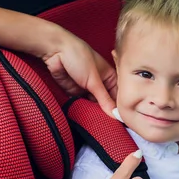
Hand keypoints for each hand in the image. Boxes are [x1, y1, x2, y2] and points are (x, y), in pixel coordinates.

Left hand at [0, 6, 117, 115]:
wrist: (55, 50)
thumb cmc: (78, 57)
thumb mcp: (94, 80)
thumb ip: (104, 99)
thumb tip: (116, 115)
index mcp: (110, 77)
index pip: (118, 96)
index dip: (120, 108)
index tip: (123, 121)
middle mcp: (100, 83)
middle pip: (107, 102)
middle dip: (107, 112)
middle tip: (112, 127)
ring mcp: (87, 88)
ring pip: (94, 105)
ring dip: (95, 112)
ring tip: (100, 125)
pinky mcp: (75, 92)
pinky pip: (81, 104)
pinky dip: (83, 109)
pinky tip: (88, 119)